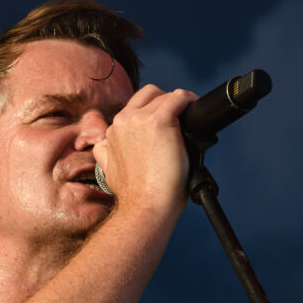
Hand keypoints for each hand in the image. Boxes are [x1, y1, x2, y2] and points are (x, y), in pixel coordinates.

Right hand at [93, 84, 196, 214]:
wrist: (145, 206)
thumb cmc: (135, 196)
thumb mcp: (108, 170)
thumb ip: (107, 154)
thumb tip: (109, 150)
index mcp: (112, 132)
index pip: (134, 109)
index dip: (151, 113)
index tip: (165, 124)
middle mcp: (123, 121)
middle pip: (147, 96)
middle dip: (163, 102)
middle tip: (179, 117)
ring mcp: (140, 119)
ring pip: (163, 96)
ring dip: (177, 103)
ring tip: (189, 115)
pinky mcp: (160, 121)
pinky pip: (179, 98)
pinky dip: (189, 101)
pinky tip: (195, 109)